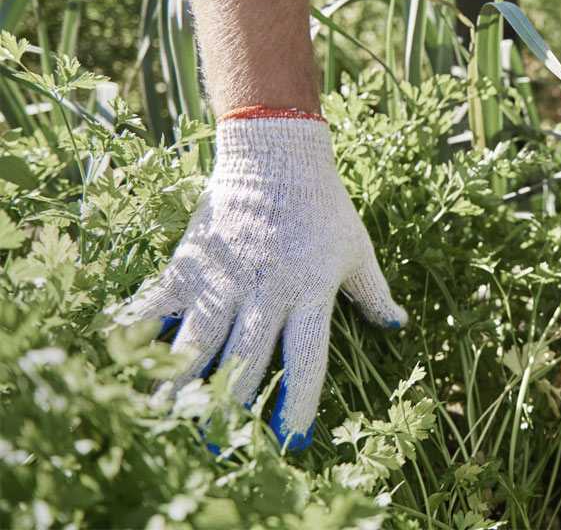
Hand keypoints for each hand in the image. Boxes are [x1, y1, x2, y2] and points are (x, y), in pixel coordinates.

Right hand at [116, 112, 406, 450]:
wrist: (276, 153)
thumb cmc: (323, 205)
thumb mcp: (356, 249)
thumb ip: (374, 293)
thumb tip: (398, 326)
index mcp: (311, 292)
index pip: (307, 358)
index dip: (300, 403)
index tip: (293, 440)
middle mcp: (266, 292)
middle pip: (246, 362)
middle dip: (233, 408)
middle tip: (222, 445)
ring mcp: (224, 278)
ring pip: (198, 342)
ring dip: (183, 383)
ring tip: (169, 417)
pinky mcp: (191, 262)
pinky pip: (158, 303)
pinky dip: (140, 329)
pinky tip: (125, 356)